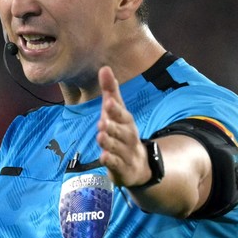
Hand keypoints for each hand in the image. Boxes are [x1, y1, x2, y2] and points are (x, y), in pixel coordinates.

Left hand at [96, 66, 149, 187]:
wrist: (137, 165)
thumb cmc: (122, 133)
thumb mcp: (116, 113)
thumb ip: (110, 92)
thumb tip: (105, 67)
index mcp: (126, 122)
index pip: (122, 114)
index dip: (116, 109)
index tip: (108, 102)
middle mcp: (128, 137)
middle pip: (121, 131)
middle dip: (113, 126)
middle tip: (103, 121)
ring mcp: (126, 153)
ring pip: (118, 148)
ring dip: (110, 142)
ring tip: (101, 136)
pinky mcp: (122, 169)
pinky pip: (116, 164)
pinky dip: (111, 161)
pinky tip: (103, 157)